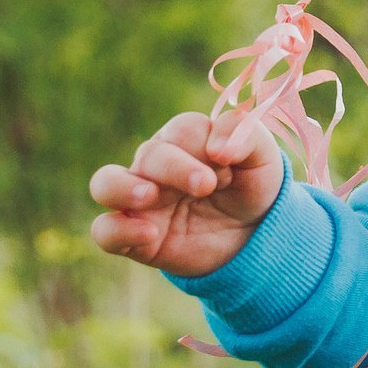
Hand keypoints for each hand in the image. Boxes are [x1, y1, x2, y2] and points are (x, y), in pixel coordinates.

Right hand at [88, 110, 283, 277]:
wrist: (252, 235)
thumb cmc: (252, 186)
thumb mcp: (263, 157)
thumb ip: (246, 137)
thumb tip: (219, 148)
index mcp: (186, 139)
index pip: (181, 130)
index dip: (202, 144)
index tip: (229, 163)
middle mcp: (156, 164)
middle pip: (148, 154)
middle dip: (175, 167)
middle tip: (206, 185)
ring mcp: (140, 200)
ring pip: (105, 183)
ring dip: (122, 187)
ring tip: (149, 196)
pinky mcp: (133, 236)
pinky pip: (104, 230)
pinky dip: (119, 231)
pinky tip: (149, 234)